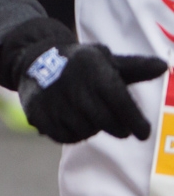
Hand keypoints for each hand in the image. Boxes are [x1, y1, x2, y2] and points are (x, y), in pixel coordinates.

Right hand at [18, 39, 165, 143]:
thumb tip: (163, 67)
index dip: (135, 121)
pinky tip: (73, 120)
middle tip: (120, 126)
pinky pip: (67, 136)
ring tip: (90, 115)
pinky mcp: (40, 114)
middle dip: (118, 127)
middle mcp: (73, 86)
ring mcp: (55, 101)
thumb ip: (134, 67)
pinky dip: (74, 132)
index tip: (143, 133)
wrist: (33, 60)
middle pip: (106, 122)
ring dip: (93, 127)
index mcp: (93, 70)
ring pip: (87, 130)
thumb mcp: (104, 59)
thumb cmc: (79, 64)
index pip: (120, 102)